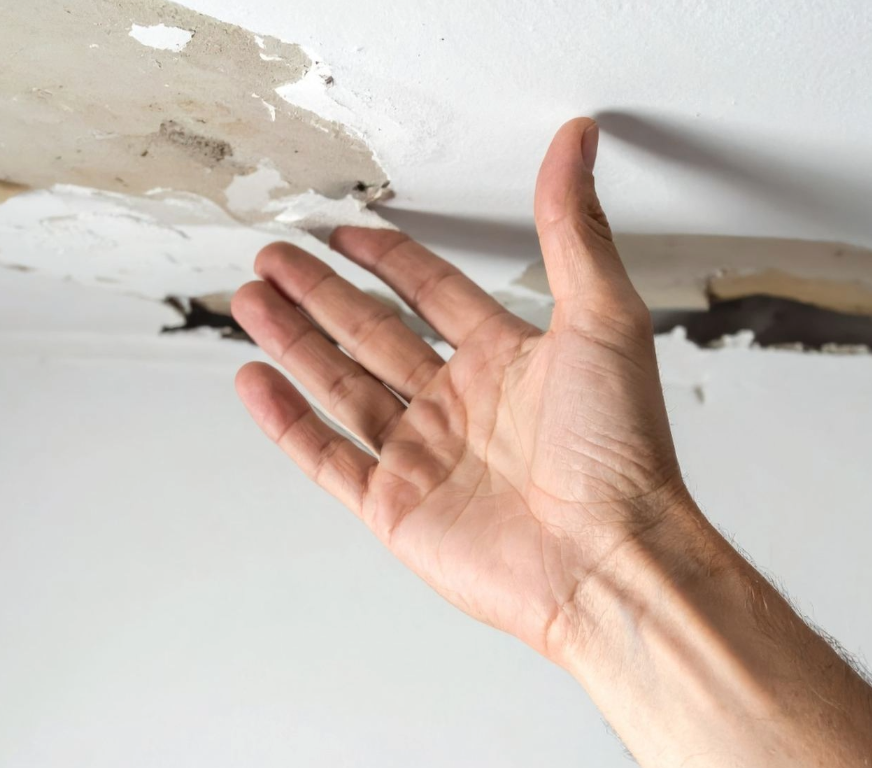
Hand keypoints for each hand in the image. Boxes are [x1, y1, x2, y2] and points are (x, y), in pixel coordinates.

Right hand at [231, 118, 690, 659]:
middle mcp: (462, 405)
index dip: (389, 258)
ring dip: (294, 341)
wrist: (607, 557)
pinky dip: (287, 419)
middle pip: (373, 333)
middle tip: (274, 256)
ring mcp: (425, 457)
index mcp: (508, 359)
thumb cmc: (621, 448)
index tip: (347, 232)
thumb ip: (572, 228)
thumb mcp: (603, 316)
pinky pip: (327, 455)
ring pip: (342, 385)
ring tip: (250, 298)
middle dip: (321, 293)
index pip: (433, 292)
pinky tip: (257, 380)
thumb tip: (577, 141)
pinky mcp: (396, 507)